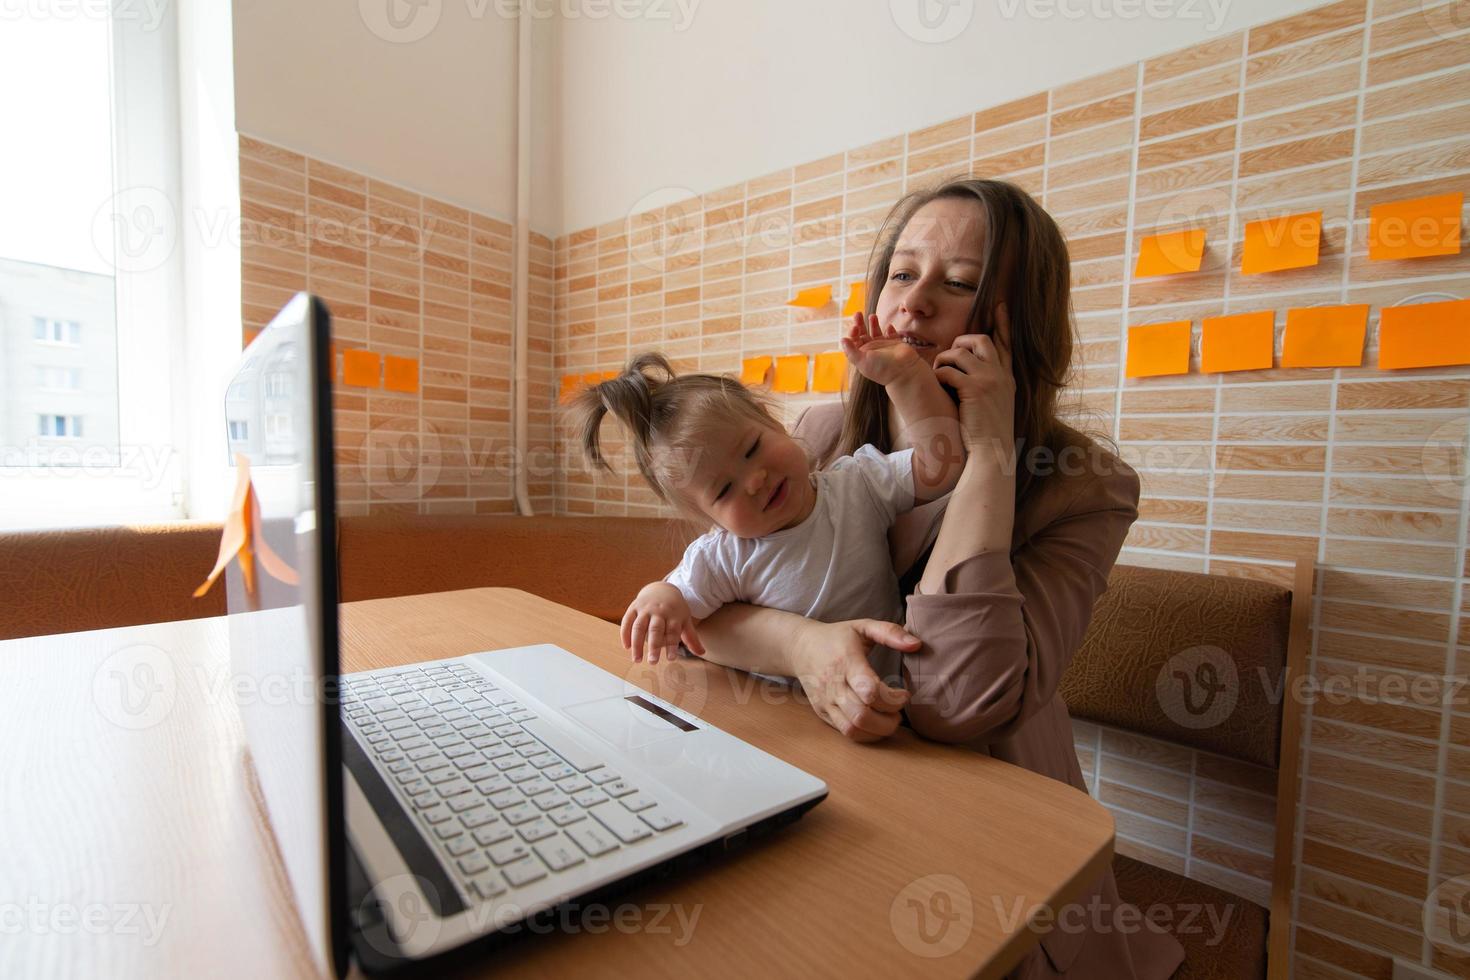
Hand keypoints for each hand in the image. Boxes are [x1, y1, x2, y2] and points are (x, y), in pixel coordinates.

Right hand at [620, 583, 706, 664]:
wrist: (661, 589)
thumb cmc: (675, 609)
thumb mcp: (685, 620)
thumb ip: (691, 637)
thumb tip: (702, 653)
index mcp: (673, 615)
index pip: (673, 631)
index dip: (672, 645)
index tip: (671, 659)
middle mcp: (659, 611)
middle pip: (656, 629)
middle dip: (654, 646)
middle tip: (653, 662)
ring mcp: (645, 609)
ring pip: (639, 626)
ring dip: (637, 644)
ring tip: (637, 659)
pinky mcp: (633, 607)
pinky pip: (627, 621)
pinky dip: (625, 634)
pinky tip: (627, 647)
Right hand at [791, 619, 920, 741]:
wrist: (800, 647)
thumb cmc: (836, 637)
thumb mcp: (862, 626)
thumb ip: (890, 632)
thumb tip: (916, 644)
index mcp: (846, 662)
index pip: (870, 691)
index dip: (893, 699)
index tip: (904, 693)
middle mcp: (833, 685)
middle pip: (862, 716)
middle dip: (888, 720)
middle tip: (898, 711)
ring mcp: (826, 702)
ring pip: (853, 729)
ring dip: (878, 730)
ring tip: (889, 719)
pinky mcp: (823, 713)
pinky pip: (846, 733)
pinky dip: (866, 734)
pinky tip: (876, 723)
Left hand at [841, 312, 922, 386]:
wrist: (904, 371)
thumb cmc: (882, 368)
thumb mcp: (862, 361)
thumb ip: (851, 351)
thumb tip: (842, 339)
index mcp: (862, 355)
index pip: (853, 341)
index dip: (852, 332)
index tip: (855, 327)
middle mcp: (872, 350)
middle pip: (863, 334)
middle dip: (859, 324)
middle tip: (858, 314)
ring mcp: (883, 346)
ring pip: (876, 332)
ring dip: (873, 324)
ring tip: (872, 316)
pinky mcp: (895, 343)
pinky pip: (890, 334)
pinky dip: (889, 330)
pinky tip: (889, 327)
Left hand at [932, 304, 1015, 454]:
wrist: (992, 451)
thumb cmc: (987, 432)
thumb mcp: (995, 403)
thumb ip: (987, 385)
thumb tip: (966, 371)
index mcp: (1007, 377)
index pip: (1006, 343)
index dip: (1003, 324)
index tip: (1000, 305)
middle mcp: (1000, 374)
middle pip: (980, 339)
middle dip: (960, 342)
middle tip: (949, 357)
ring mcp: (989, 380)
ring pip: (959, 352)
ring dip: (943, 360)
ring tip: (939, 374)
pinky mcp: (974, 389)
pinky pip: (948, 370)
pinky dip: (939, 376)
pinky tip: (938, 387)